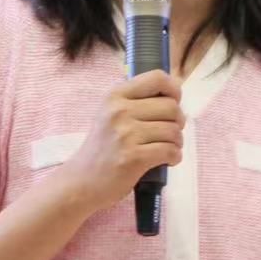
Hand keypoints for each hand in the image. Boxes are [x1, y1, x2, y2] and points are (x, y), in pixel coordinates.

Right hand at [60, 70, 185, 211]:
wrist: (81, 181)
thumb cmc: (101, 148)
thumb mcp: (110, 114)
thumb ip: (136, 101)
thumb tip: (175, 90)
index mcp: (115, 95)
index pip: (157, 78)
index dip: (173, 90)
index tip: (173, 103)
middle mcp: (120, 111)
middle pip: (171, 107)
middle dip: (178, 121)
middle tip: (170, 132)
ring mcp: (126, 134)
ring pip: (173, 130)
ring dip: (177, 142)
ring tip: (167, 148)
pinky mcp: (133, 158)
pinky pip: (170, 151)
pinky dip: (175, 157)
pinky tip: (167, 160)